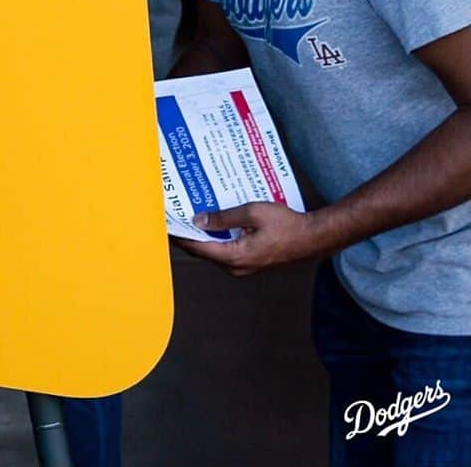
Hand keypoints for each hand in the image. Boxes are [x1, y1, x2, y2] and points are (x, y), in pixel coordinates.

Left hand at [174, 202, 329, 276]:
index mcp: (234, 256)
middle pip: (202, 250)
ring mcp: (243, 267)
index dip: (179, 235)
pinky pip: (225, 250)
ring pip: (213, 250)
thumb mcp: (252, 213)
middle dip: (187, 233)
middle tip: (175, 214)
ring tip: (190, 213)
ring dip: (201, 234)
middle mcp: (236, 267)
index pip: (196, 247)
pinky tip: (212, 221)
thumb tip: (199, 219)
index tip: (166, 224)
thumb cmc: (287, 225)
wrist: (313, 238)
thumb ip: (223, 217)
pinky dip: (215, 237)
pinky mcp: (249, 262)